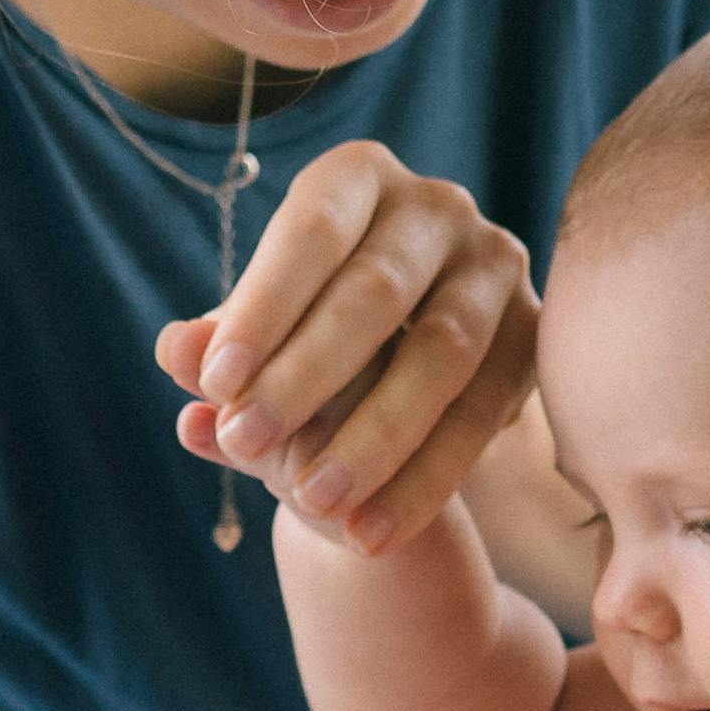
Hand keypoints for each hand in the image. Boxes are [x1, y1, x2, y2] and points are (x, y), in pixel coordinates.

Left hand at [154, 139, 536, 553]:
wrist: (400, 375)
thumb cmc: (306, 333)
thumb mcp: (257, 336)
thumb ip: (218, 343)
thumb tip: (176, 351)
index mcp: (358, 178)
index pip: (311, 231)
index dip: (264, 306)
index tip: (214, 383)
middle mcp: (438, 206)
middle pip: (376, 291)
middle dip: (307, 375)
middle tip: (246, 446)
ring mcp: (495, 266)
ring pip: (443, 353)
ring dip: (376, 436)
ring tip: (314, 503)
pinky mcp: (534, 335)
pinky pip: (483, 413)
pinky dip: (426, 479)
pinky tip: (373, 532)